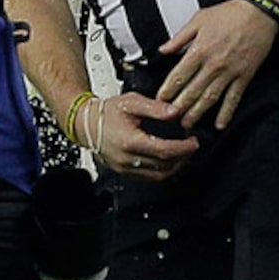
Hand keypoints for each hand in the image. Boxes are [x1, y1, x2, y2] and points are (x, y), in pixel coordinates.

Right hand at [80, 91, 200, 181]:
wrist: (85, 123)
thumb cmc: (106, 112)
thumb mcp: (131, 102)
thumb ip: (155, 107)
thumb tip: (175, 112)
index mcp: (129, 141)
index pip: (164, 150)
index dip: (183, 148)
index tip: (193, 142)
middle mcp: (126, 158)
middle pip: (164, 165)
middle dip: (183, 157)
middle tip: (191, 147)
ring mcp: (124, 168)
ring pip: (158, 175)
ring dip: (175, 166)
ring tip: (183, 155)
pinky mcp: (124, 172)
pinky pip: (149, 177)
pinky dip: (162, 170)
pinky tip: (168, 161)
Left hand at [156, 0, 278, 129]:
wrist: (259, 13)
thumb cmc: (229, 14)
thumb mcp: (198, 20)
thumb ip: (179, 38)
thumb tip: (163, 50)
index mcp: (199, 50)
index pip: (179, 76)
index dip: (168, 90)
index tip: (160, 100)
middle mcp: (213, 64)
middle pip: (192, 91)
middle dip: (179, 107)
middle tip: (169, 118)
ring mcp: (230, 72)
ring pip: (210, 98)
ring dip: (198, 113)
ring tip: (187, 124)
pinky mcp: (245, 76)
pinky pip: (234, 98)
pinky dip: (227, 112)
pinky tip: (220, 124)